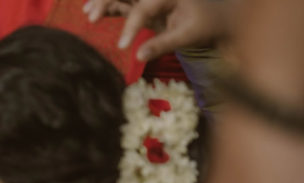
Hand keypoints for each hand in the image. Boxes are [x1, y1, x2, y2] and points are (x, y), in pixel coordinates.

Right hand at [84, 0, 229, 60]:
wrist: (215, 18)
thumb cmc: (206, 24)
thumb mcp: (188, 35)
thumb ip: (163, 44)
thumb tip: (139, 56)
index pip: (145, 7)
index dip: (131, 26)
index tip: (122, 47)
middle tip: (91, 17)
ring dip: (103, 1)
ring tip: (88, 14)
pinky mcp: (143, 3)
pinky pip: (121, 2)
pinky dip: (107, 6)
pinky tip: (92, 12)